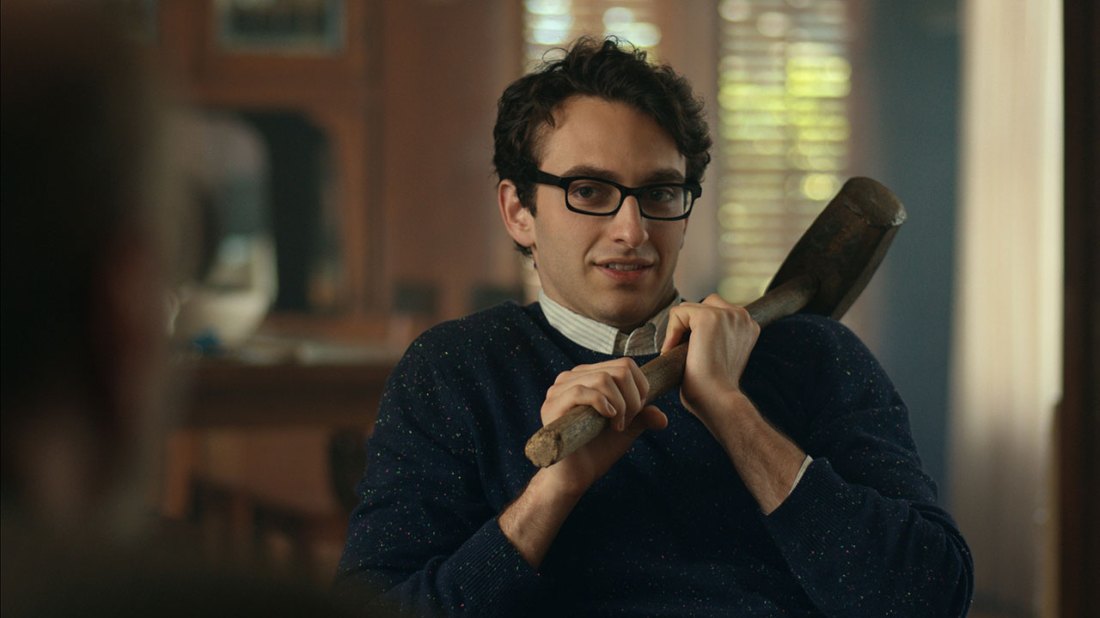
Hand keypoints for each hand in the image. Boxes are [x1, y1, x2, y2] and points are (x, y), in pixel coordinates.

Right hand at [539, 358, 667, 495]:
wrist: (576, 476)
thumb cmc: (598, 450)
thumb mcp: (627, 428)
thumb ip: (643, 416)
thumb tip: (663, 418)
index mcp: (588, 376)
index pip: (624, 364)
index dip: (640, 388)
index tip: (636, 413)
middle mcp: (572, 377)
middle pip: (619, 370)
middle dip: (632, 399)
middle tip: (627, 422)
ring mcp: (559, 389)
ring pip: (603, 379)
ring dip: (620, 405)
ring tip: (618, 426)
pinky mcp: (552, 405)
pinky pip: (581, 391)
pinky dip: (602, 405)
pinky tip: (608, 420)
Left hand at [661, 294, 804, 512]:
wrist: (722, 409)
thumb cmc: (717, 400)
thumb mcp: (717, 369)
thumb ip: (710, 352)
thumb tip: (697, 363)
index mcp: (749, 327)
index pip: (717, 312)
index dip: (700, 331)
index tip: (694, 355)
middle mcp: (742, 316)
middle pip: (700, 308)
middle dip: (687, 331)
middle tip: (686, 362)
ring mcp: (728, 314)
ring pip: (687, 312)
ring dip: (679, 336)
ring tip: (685, 364)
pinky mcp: (710, 318)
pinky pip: (678, 316)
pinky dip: (672, 337)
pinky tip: (681, 360)